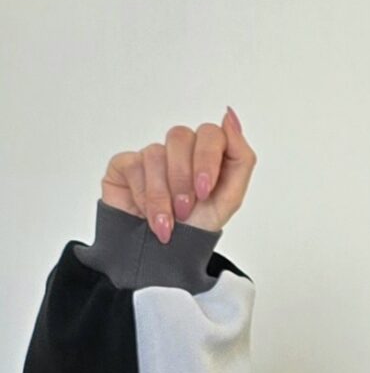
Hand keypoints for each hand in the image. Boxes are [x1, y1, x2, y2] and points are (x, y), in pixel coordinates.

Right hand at [100, 106, 256, 244]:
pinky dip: (144, 197)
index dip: (207, 159)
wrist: (163, 256)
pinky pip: (133, 166)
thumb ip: (240, 158)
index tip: (204, 190)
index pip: (210, 133)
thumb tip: (230, 116)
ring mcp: (151, 156)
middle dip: (183, 178)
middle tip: (185, 210)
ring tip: (167, 223)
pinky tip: (147, 215)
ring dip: (163, 196)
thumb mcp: (228, 200)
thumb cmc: (196, 228)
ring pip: (155, 154)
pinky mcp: (125, 164)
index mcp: (206, 154)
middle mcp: (178, 151)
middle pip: (179, 136)